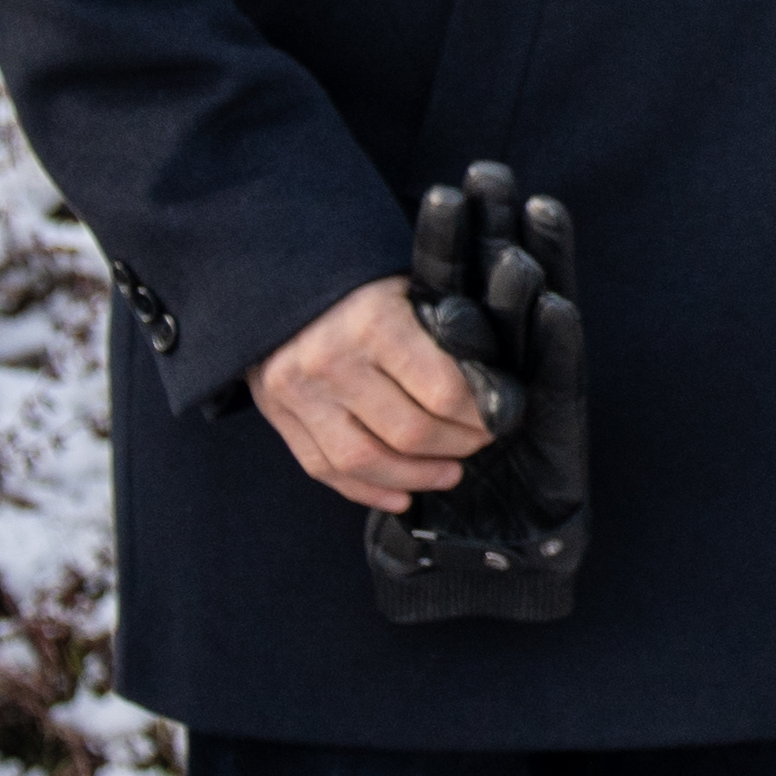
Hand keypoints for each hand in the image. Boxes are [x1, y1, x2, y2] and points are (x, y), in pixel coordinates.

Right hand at [255, 273, 492, 513]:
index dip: (479, 415)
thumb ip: (443, 331)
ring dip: (416, 478)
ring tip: (449, 474)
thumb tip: (494, 382)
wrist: (276, 279)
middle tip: (479, 443)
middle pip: (409, 432)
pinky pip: (325, 469)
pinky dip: (367, 491)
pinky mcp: (278, 415)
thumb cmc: (362, 283)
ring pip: (365, 461)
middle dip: (457, 446)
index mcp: (374, 322)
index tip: (499, 417)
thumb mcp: (409, 287)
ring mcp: (298, 393)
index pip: (443, 392)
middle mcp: (331, 361)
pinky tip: (401, 497)